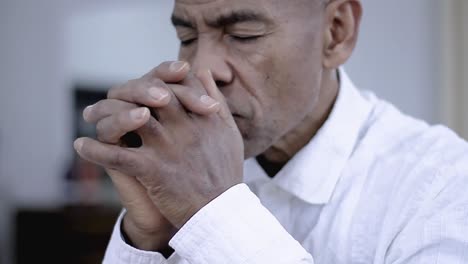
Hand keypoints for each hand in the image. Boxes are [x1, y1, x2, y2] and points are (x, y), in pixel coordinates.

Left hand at [75, 70, 243, 228]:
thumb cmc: (224, 173)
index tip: (145, 84)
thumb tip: (201, 71)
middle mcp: (185, 125)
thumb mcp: (229, 131)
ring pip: (129, 116)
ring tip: (88, 115)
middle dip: (128, 89)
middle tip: (112, 94)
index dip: (159, 77)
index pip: (177, 83)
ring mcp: (168, 146)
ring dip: (104, 112)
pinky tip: (81, 146)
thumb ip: (216, 99)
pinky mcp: (153, 170)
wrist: (219, 213)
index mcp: (204, 116)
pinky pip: (117, 155)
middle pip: (150, 92)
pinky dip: (96, 150)